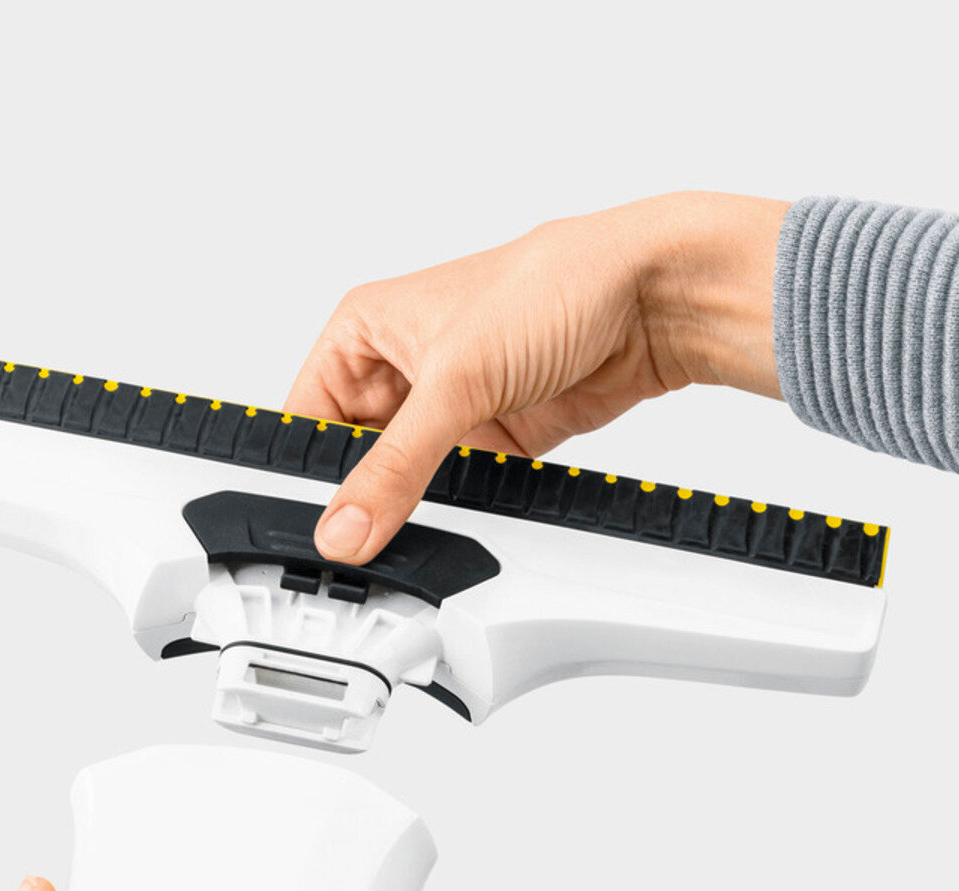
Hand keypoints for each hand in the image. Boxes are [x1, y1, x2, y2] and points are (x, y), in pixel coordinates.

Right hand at [287, 191, 789, 563]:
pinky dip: (460, 509)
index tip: (314, 525)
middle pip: (353, 460)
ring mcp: (447, 408)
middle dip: (361, 500)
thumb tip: (344, 526)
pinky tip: (463, 515)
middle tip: (362, 538)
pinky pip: (458, 492)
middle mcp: (399, 368)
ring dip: (413, 506)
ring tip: (416, 522)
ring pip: (405, 483)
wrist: (652, 299)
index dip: (306, 474)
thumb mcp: (454, 379)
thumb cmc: (553, 284)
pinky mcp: (492, 439)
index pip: (306, 421)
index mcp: (362, 332)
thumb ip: (393, 467)